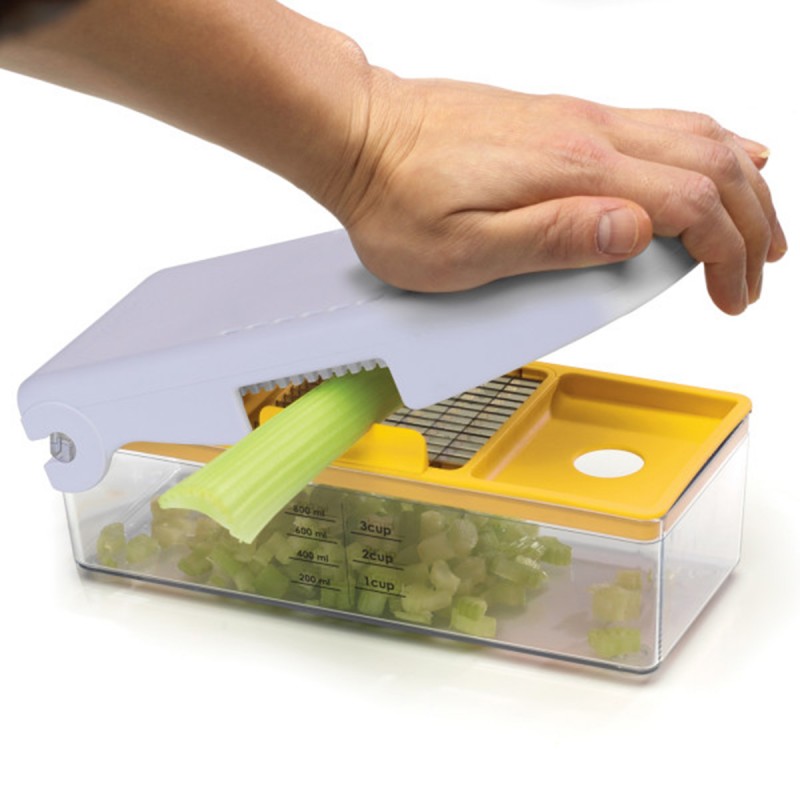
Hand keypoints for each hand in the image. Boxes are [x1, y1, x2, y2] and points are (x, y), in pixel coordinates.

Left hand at [331, 73, 786, 313]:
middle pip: (710, 164)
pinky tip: (712, 156)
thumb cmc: (397, 199)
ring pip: (692, 135)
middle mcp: (589, 134)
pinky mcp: (560, 118)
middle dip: (752, 221)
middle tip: (761, 269)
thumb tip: (640, 232)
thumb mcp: (464, 249)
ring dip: (738, 180)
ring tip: (757, 223)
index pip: (690, 206)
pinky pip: (656, 122)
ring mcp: (578, 119)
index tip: (734, 295)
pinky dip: (703, 144)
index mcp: (574, 172)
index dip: (727, 255)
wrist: (359, 135)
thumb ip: (555, 239)